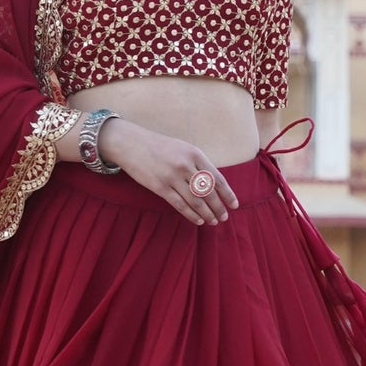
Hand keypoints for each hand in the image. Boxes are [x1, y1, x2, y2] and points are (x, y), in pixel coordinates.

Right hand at [100, 121, 238, 225]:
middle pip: (208, 193)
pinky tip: (198, 221)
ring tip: (213, 221)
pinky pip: (179, 205)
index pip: (217, 178)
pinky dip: (191, 215)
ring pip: (195, 201)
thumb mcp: (183, 148)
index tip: (234, 205)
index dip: (227, 194)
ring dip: (207, 214)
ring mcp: (172, 177)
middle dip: (218, 207)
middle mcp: (186, 166)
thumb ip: (198, 164)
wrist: (131, 143)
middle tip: (224, 217)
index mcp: (194, 154)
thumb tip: (213, 184)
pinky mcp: (159, 187)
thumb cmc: (159, 146)